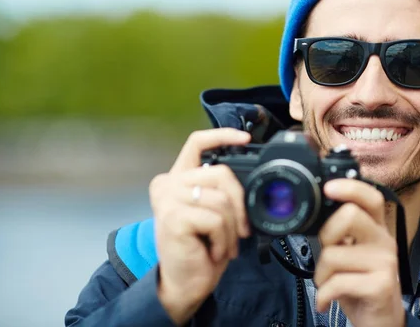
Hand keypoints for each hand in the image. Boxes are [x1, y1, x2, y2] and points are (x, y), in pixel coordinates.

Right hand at [149, 128, 251, 324]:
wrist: (185, 284)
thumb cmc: (201, 249)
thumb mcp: (213, 212)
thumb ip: (221, 190)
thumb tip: (252, 177)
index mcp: (178, 178)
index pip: (197, 142)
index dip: (223, 135)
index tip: (245, 139)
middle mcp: (168, 184)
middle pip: (220, 172)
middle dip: (239, 204)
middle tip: (241, 230)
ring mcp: (167, 199)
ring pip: (221, 200)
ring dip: (231, 229)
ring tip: (224, 245)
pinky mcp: (173, 217)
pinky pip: (215, 219)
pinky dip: (223, 239)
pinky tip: (214, 251)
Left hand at [314, 179, 404, 326]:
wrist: (380, 322)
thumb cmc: (359, 283)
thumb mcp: (350, 253)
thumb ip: (340, 232)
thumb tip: (316, 211)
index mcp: (376, 228)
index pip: (371, 197)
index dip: (350, 187)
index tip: (328, 187)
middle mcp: (384, 241)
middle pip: (350, 216)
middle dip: (326, 235)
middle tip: (328, 252)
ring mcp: (385, 263)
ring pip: (334, 255)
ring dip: (320, 275)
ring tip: (328, 284)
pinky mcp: (380, 286)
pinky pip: (337, 282)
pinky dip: (323, 294)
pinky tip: (326, 300)